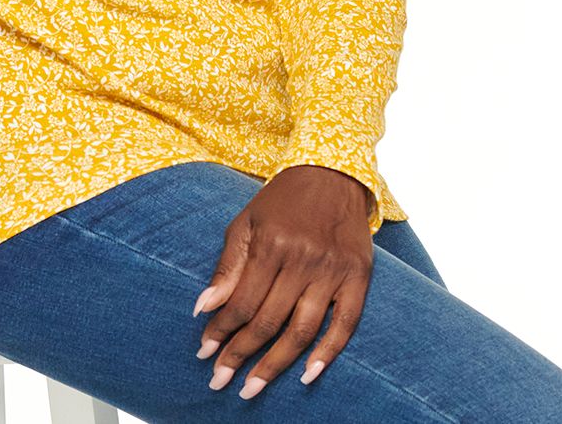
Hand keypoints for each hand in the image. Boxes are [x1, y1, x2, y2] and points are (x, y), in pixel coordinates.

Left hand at [192, 165, 374, 398]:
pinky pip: (345, 324)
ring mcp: (332, 270)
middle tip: (219, 381)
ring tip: (252, 388)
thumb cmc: (282, 201)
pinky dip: (327, 354)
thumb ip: (227, 266)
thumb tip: (203, 308)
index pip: (241, 302)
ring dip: (275, 365)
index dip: (220, 331)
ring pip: (302, 330)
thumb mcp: (246, 222)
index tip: (204, 353)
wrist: (331, 173)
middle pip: (268, 321)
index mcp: (271, 244)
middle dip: (240, 355)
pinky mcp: (358, 276)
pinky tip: (307, 375)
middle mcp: (302, 259)